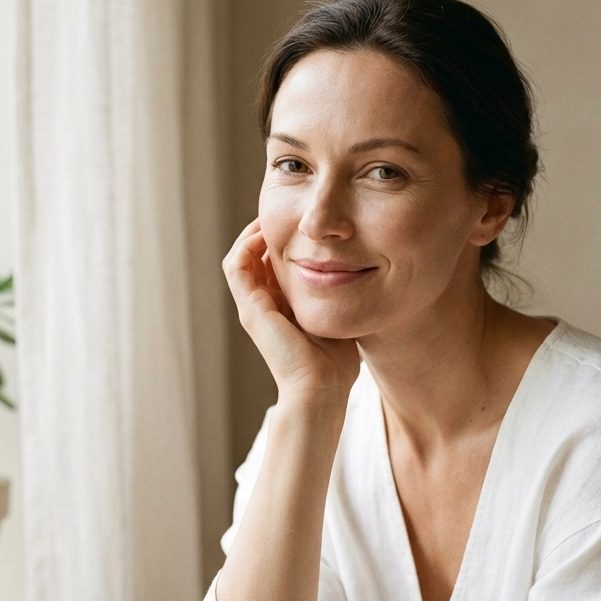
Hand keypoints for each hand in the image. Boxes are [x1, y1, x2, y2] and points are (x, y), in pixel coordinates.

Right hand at [223, 219, 359, 402]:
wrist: (321, 390)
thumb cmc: (336, 364)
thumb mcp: (340, 317)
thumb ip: (342, 296)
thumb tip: (363, 272)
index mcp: (282, 308)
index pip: (274, 265)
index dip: (285, 241)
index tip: (304, 223)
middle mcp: (263, 306)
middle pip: (256, 257)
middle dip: (269, 231)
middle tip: (288, 211)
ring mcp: (253, 307)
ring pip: (241, 258)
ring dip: (253, 233)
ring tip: (272, 215)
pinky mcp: (250, 309)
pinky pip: (237, 266)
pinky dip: (247, 245)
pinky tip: (265, 231)